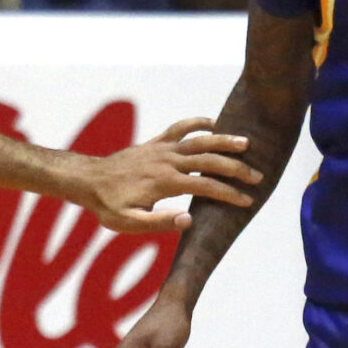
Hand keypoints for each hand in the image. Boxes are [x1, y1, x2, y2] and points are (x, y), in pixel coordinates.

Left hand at [72, 116, 257, 233]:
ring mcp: (161, 149)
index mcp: (164, 183)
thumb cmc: (108, 205)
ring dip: (224, 141)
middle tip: (258, 175)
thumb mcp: (129, 223)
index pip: (205, 186)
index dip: (229, 194)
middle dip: (236, 168)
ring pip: (199, 140)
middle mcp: (166, 161)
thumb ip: (158, 222)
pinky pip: (180, 128)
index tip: (248, 201)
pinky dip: (198, 123)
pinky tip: (214, 125)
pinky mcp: (156, 143)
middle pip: (209, 160)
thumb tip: (189, 220)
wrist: (88, 180)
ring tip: (247, 143)